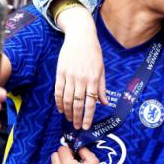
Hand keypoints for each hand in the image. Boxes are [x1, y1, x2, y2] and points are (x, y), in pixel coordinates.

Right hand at [55, 6, 107, 129]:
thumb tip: (104, 103)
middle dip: (77, 117)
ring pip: (67, 99)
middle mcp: (82, 79)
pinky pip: (58, 90)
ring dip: (67, 111)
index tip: (85, 126)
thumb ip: (102, 87)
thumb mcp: (102, 69)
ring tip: (68, 119)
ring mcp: (70, 76)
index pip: (90, 103)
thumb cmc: (94, 53)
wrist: (81, 36)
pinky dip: (59, 101)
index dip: (88, 116)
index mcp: (94, 79)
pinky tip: (60, 108)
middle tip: (76, 127)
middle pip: (78, 103)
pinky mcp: (60, 72)